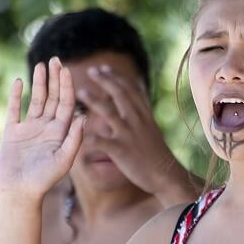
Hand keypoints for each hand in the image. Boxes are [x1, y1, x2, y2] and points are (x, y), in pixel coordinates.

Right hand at [0, 58, 84, 199]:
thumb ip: (74, 138)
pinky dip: (17, 96)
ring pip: (36, 100)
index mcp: (61, 132)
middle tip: (56, 59)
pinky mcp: (12, 132)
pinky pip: (15, 109)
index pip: (67, 104)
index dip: (67, 86)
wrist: (20, 192)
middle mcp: (47, 127)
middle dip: (55, 79)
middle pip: (53, 98)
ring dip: (39, 83)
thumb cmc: (45, 180)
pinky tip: (19, 82)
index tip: (67, 70)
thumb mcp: (64, 160)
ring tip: (41, 65)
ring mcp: (29, 128)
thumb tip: (84, 116)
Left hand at [77, 66, 176, 193]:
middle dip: (104, 81)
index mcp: (144, 115)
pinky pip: (100, 140)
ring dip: (93, 100)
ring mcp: (128, 135)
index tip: (104, 68)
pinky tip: (77, 128)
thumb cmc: (158, 155)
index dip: (116, 77)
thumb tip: (138, 100)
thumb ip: (142, 114)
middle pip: (119, 94)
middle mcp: (136, 121)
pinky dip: (88, 135)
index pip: (130, 90)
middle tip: (90, 70)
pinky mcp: (121, 150)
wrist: (166, 175)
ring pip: (108, 112)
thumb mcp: (153, 129)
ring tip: (80, 92)